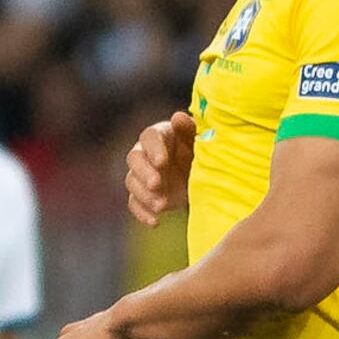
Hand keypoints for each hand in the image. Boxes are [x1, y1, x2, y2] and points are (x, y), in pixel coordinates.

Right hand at [124, 108, 194, 224]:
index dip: (153, 148)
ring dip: (144, 194)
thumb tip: (178, 117)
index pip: (149, 137)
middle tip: (157, 184)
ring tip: (162, 205)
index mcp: (160, 135)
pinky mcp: (144, 195)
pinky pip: (134, 204)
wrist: (206, 176)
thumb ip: (189, 129)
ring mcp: (142, 175)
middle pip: (134, 159)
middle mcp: (146, 153)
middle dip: (144, 173)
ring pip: (132, 182)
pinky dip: (142, 213)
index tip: (162, 161)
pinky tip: (155, 221)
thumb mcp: (201, 140)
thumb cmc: (204, 152)